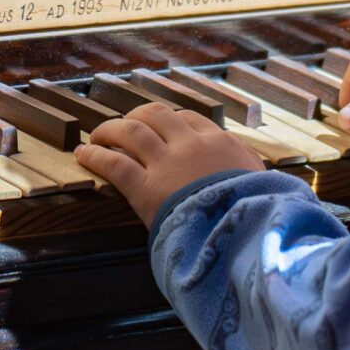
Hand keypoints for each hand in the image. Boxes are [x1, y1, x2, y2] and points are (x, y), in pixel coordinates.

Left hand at [76, 99, 264, 226]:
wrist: (247, 235)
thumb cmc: (260, 214)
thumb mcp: (266, 183)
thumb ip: (252, 168)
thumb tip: (255, 164)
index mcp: (221, 143)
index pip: (188, 119)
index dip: (168, 122)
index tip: (158, 128)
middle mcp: (191, 145)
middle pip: (155, 114)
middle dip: (136, 116)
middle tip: (124, 126)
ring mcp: (167, 164)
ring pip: (129, 131)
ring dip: (109, 130)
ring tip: (97, 136)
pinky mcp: (146, 189)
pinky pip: (113, 163)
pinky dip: (94, 156)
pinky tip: (83, 155)